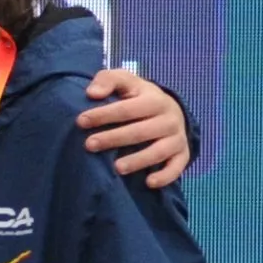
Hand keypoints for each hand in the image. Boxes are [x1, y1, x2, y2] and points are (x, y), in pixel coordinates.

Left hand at [78, 65, 190, 189]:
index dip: (103, 115)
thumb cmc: (138, 96)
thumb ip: (108, 80)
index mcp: (154, 99)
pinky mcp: (181, 154)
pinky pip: (176, 167)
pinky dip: (165, 176)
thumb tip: (91, 93)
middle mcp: (169, 119)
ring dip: (138, 160)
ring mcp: (177, 137)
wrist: (169, 110)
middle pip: (140, 131)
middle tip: (89, 145)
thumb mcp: (125, 82)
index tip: (80, 121)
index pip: (127, 109)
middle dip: (113, 138)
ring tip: (116, 168)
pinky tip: (148, 182)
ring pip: (158, 151)